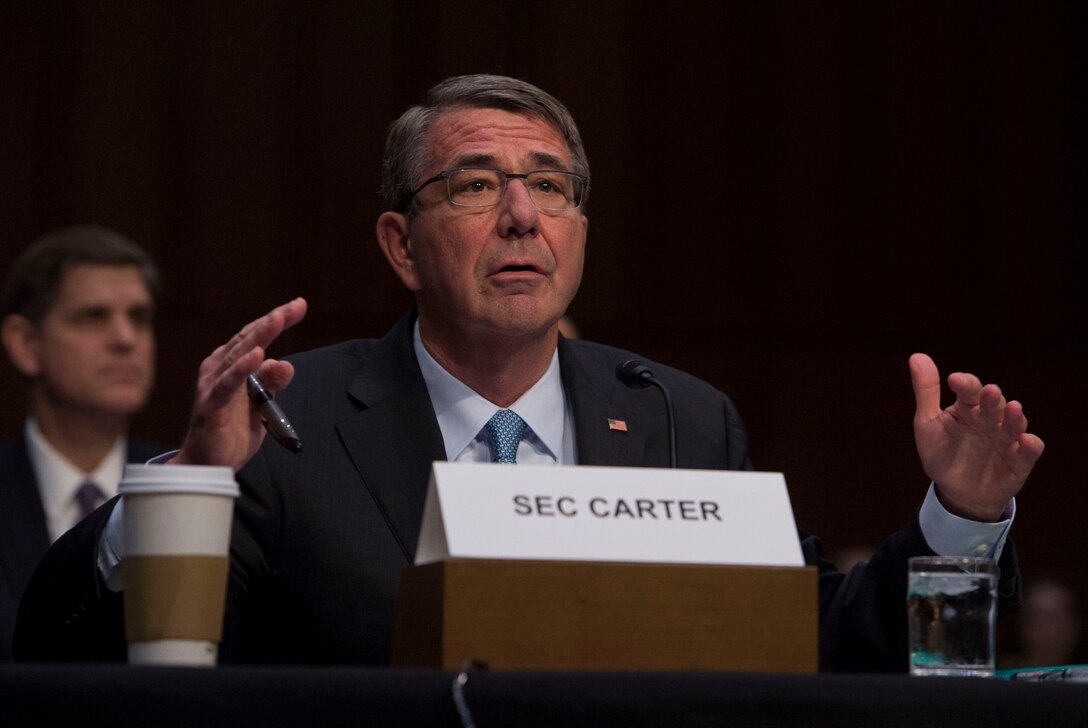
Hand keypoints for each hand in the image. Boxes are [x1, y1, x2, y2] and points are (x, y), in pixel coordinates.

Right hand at [171, 298, 307, 469]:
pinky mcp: (210, 405)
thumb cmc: (232, 431)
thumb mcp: (262, 404)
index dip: (277, 319)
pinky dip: (241, 369)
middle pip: (248, 339)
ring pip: (238, 355)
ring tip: (277, 320)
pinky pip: (227, 384)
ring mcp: (212, 385)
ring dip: (259, 337)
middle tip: (293, 307)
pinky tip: (257, 356)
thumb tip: (286, 363)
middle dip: (273, 321)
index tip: (300, 305)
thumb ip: (272, 383)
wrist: (209, 465)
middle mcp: (219, 368)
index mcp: (231, 365)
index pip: (256, 337)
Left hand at [909, 352, 1043, 520]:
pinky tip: (1027, 440)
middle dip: (992, 399)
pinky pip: (1029, 452)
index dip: (965, 383)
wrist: (955, 491)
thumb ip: (926, 392)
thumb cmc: (942, 453)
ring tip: (1013, 408)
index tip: (954, 379)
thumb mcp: (928, 423)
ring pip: (1014, 424)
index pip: (970, 390)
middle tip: (989, 392)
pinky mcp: (1018, 461)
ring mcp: (1006, 440)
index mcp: (968, 408)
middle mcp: (990, 420)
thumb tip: (916, 356)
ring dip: (1014, 417)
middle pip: (994, 405)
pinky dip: (1030, 446)